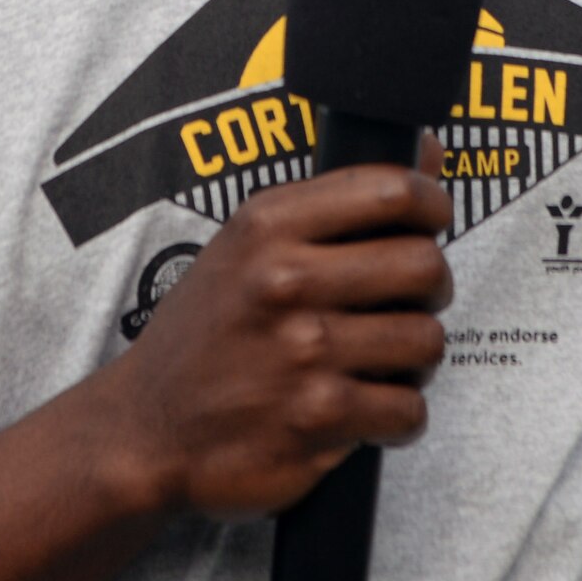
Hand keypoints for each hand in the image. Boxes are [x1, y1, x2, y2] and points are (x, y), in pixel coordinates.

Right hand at [103, 135, 453, 521]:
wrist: (148, 426)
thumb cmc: (206, 329)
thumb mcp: (249, 243)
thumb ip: (336, 201)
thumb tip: (429, 153)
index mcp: (269, 224)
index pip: (391, 189)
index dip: (431, 203)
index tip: (433, 219)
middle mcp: (286, 280)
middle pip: (423, 264)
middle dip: (433, 285)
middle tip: (413, 298)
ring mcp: (304, 350)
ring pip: (426, 340)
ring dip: (417, 355)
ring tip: (386, 357)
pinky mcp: (318, 418)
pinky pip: (408, 410)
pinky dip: (399, 415)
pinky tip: (368, 407)